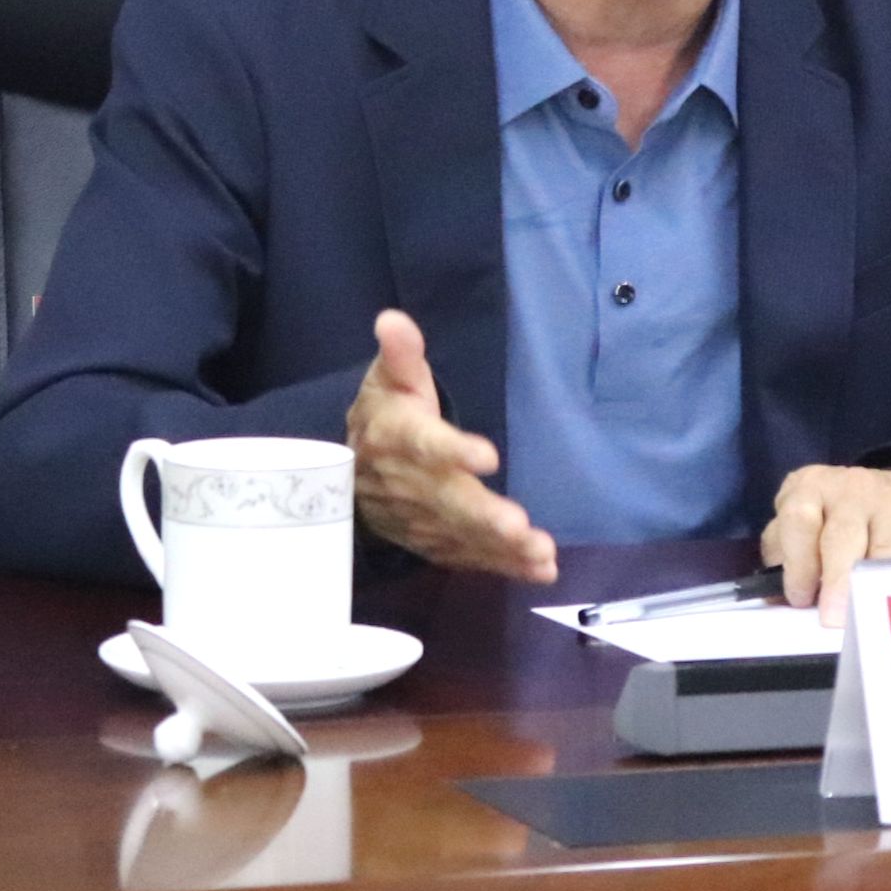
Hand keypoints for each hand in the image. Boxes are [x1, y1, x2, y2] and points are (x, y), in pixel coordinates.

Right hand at [346, 309, 558, 582]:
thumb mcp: (387, 379)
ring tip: (541, 552)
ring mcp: (421, 520)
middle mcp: (408, 483)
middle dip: (484, 515)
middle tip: (519, 526)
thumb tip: (393, 320)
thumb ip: (400, 354)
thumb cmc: (384, 416)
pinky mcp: (435, 543)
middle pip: (447, 500)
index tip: (487, 455)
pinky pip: (468, 557)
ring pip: (462, 535)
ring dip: (501, 546)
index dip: (453, 451)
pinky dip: (503, 566)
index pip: (424, 444)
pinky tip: (540, 569)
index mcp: (397, 436)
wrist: (349, 478)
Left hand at [761, 463, 890, 626]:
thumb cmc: (838, 518)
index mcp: (813, 487)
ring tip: (866, 620)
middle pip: (843, 537)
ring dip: (875, 591)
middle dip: (837, 581)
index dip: (798, 562)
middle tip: (833, 620)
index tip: (800, 597)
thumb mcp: (802, 521)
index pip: (799, 519)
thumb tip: (772, 597)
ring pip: (887, 554)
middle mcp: (856, 490)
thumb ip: (782, 554)